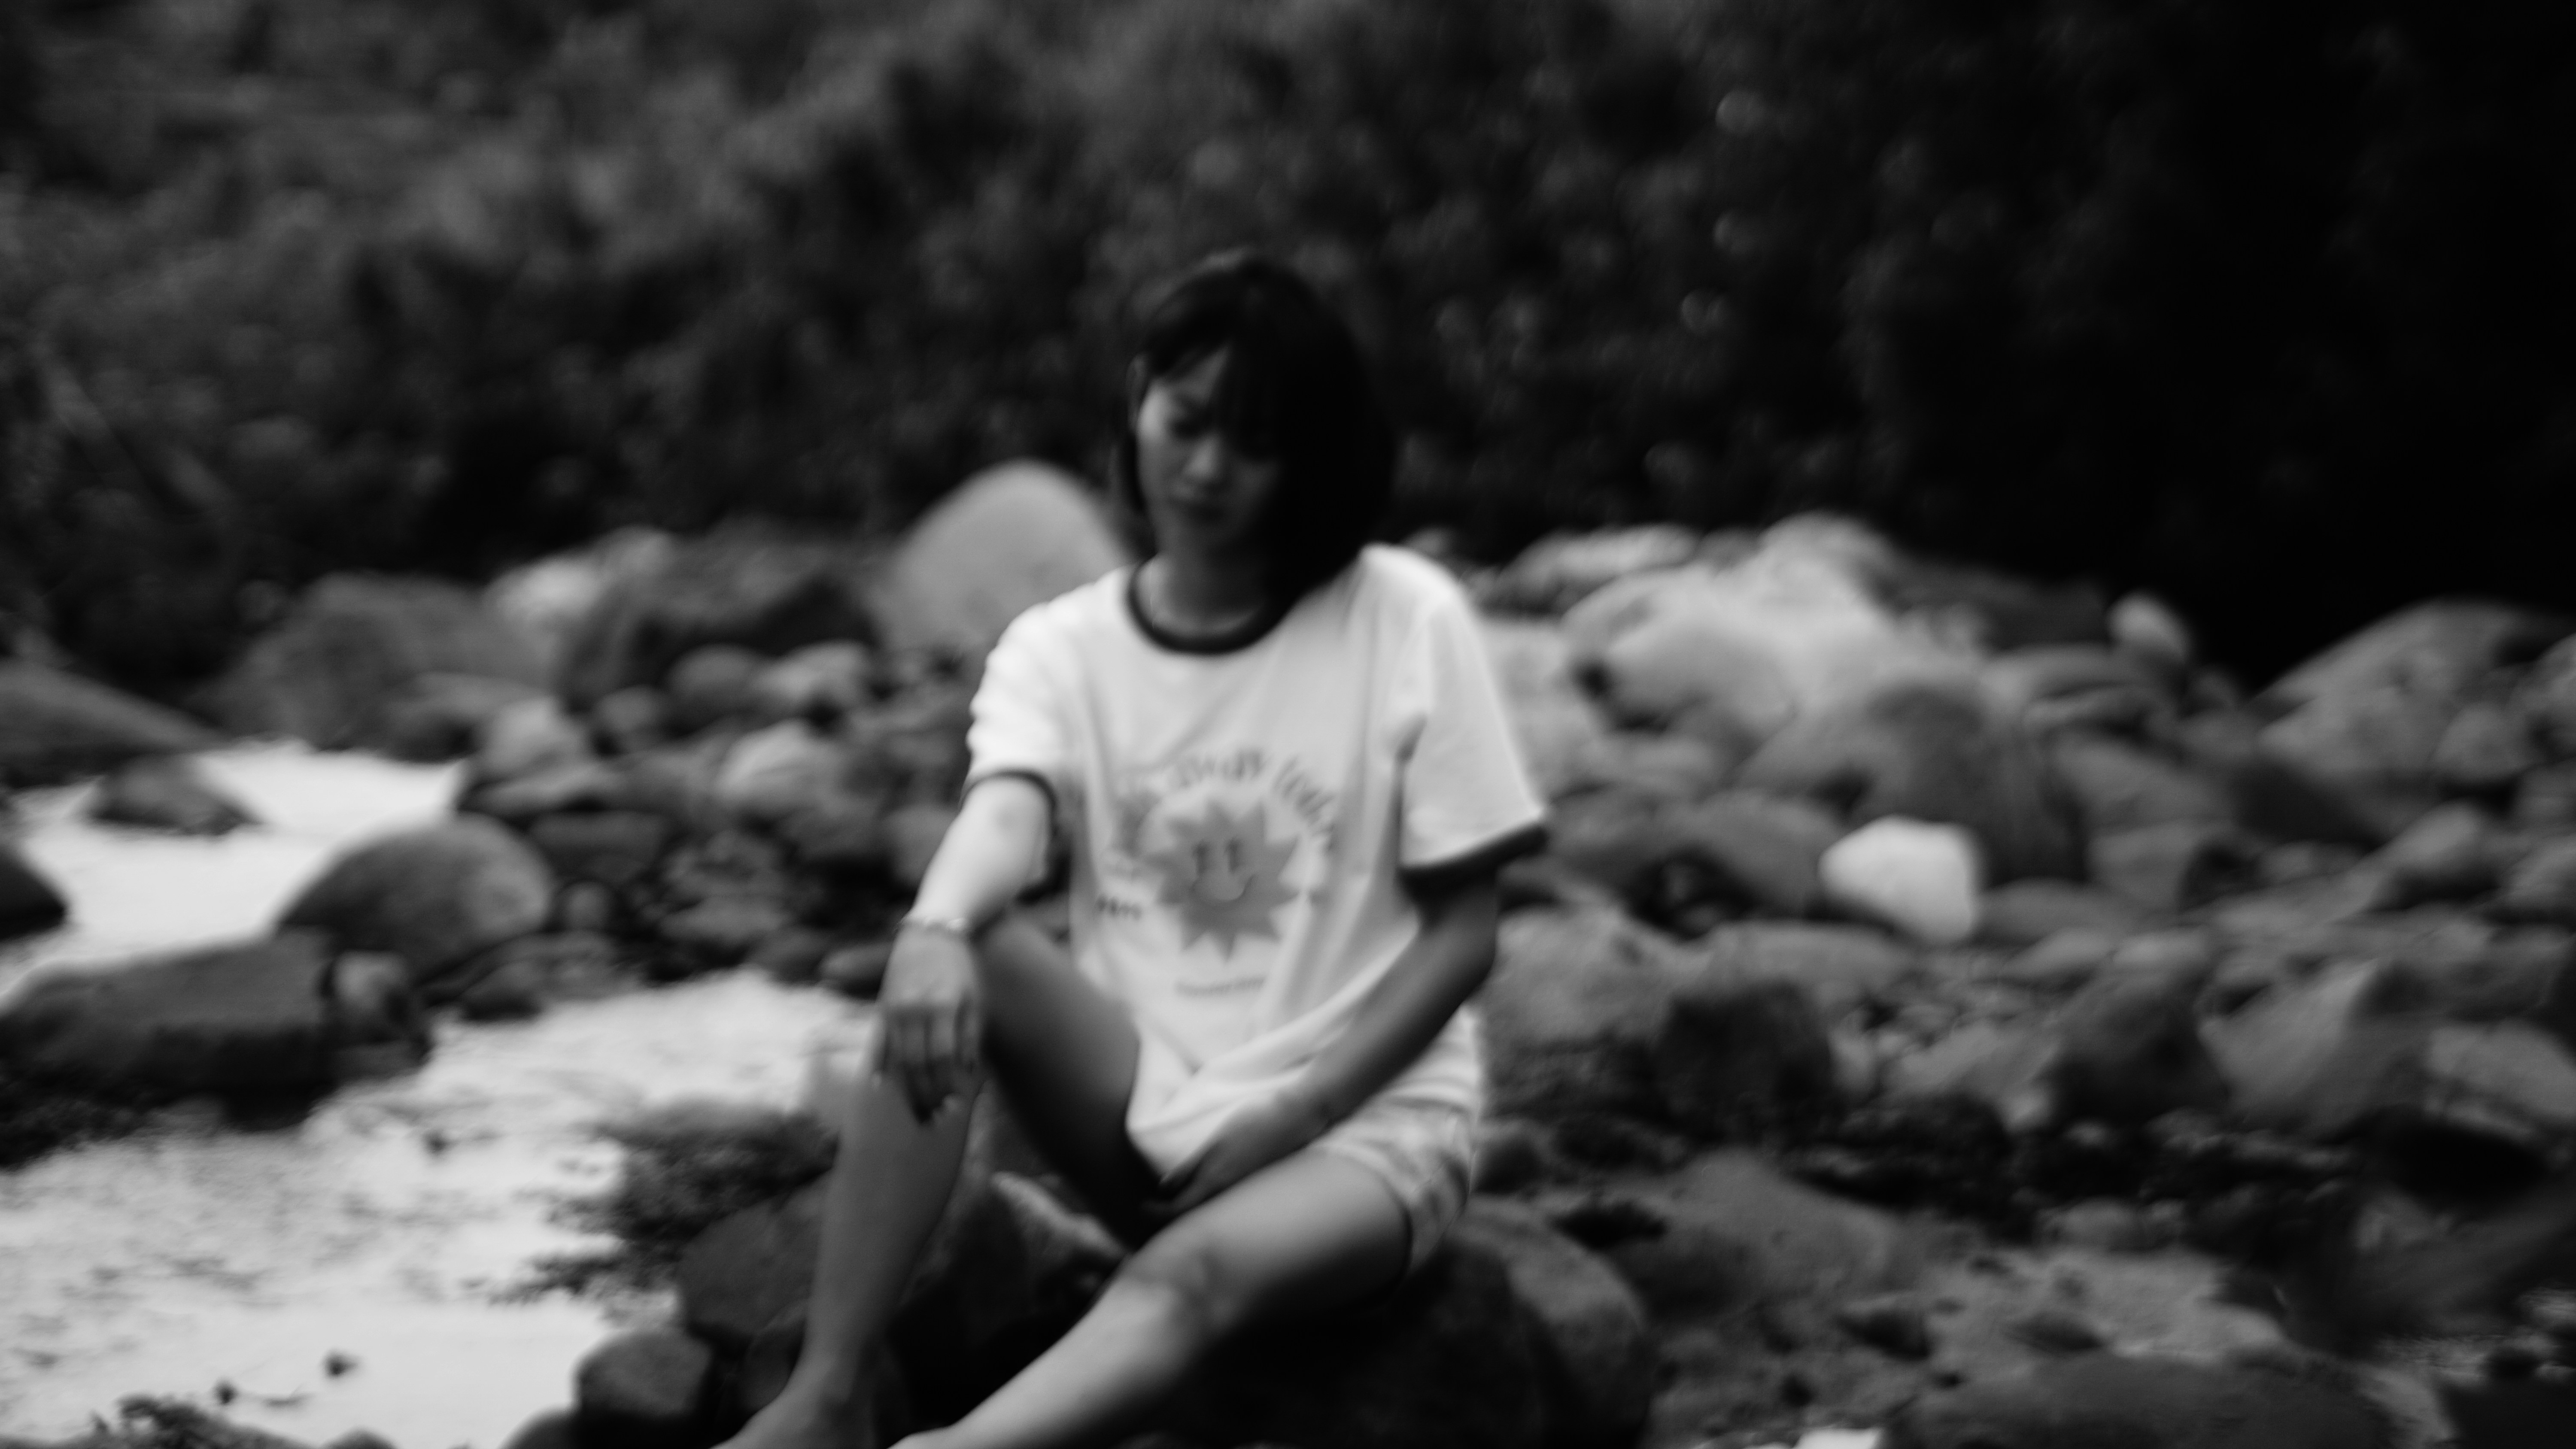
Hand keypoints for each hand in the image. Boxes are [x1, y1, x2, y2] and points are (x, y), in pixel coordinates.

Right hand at [876, 924, 982, 1121]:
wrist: (931, 931)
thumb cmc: (961, 967)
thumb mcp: (975, 998)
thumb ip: (970, 1035)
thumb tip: (966, 1073)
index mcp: (942, 1006)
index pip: (941, 1058)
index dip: (946, 1085)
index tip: (952, 1106)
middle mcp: (914, 1009)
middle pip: (917, 1064)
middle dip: (924, 1096)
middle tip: (931, 1120)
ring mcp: (894, 1008)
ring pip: (897, 1059)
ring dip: (906, 1089)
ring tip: (916, 1111)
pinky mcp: (883, 1006)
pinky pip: (879, 1043)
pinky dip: (880, 1066)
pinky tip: (882, 1087)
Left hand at [1152, 1087, 1332, 1220]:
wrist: (1298, 1116)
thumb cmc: (1254, 1121)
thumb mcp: (1215, 1141)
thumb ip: (1191, 1167)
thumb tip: (1165, 1188)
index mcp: (1216, 1183)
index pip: (1176, 1212)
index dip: (1154, 1213)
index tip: (1140, 1206)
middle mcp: (1230, 1197)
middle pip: (1193, 1219)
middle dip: (1170, 1217)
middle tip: (1151, 1208)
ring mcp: (1244, 1194)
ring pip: (1210, 1213)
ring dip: (1190, 1212)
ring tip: (1173, 1202)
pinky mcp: (1255, 1188)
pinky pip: (1226, 1205)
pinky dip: (1209, 1205)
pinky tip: (1205, 1194)